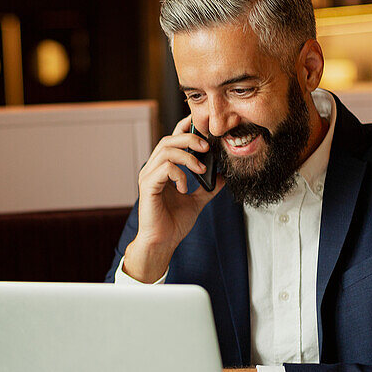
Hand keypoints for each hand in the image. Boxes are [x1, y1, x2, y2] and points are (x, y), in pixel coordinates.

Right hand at [122, 115, 224, 282]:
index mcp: (162, 170)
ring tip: (201, 170)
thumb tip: (223, 176)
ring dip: (188, 157)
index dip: (185, 129)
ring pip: (166, 150)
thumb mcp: (196, 202)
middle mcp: (153, 170)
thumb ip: (208, 188)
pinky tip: (184, 188)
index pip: (172, 140)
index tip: (202, 128)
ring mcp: (148, 176)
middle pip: (168, 139)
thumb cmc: (172, 224)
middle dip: (189, 138)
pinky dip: (179, 175)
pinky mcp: (148, 186)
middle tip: (207, 147)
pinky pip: (165, 168)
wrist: (162, 243)